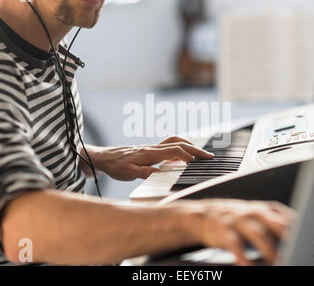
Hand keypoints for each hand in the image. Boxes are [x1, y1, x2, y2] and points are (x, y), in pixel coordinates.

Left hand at [92, 136, 213, 180]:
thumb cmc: (115, 166)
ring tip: (200, 154)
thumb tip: (158, 173)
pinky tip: (183, 154)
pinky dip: (180, 146)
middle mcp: (153, 148)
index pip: (175, 151)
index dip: (189, 156)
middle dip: (196, 149)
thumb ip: (142, 172)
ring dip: (189, 145)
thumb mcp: (127, 173)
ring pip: (175, 141)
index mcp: (150, 153)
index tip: (200, 163)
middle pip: (179, 143)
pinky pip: (169, 144)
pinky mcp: (150, 149)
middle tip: (209, 157)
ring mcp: (152, 147)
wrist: (104, 157)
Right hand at [176, 200, 294, 265]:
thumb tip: (301, 238)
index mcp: (266, 209)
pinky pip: (236, 244)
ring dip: (270, 250)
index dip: (302, 229)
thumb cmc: (235, 220)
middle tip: (301, 249)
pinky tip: (248, 266)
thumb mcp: (257, 217)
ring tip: (278, 263)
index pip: (289, 218)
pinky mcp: (224, 231)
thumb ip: (277, 225)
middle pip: (277, 223)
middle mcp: (254, 212)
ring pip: (258, 234)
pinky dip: (243, 257)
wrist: (201, 216)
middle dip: (291, 238)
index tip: (313, 240)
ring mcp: (238, 220)